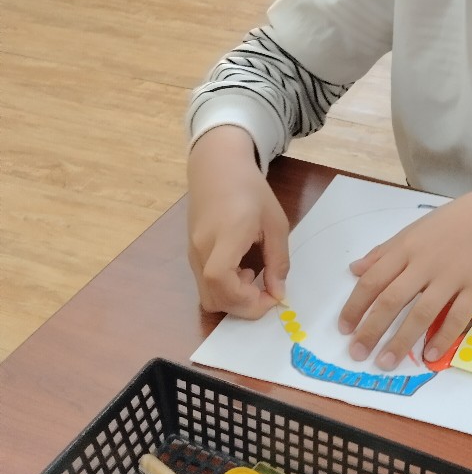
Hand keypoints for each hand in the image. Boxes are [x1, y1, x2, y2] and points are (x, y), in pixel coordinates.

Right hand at [187, 125, 289, 317]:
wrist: (217, 167)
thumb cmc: (250, 190)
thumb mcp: (275, 222)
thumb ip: (278, 260)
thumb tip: (278, 293)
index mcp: (226, 234)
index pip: (220, 278)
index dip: (245, 298)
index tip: (270, 296)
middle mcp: (202, 247)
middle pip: (213, 297)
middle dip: (244, 306)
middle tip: (267, 294)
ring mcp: (192, 252)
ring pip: (207, 296)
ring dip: (233, 299)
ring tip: (253, 276)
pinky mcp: (191, 253)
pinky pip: (204, 284)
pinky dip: (224, 289)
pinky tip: (240, 269)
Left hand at [339, 180, 471, 369]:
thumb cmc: (449, 224)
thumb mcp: (411, 231)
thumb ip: (383, 253)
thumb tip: (355, 271)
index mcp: (406, 248)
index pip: (373, 280)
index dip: (355, 306)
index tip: (344, 329)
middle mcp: (425, 264)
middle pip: (392, 300)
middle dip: (372, 330)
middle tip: (358, 353)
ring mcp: (451, 277)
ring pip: (421, 313)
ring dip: (401, 341)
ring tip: (386, 363)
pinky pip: (457, 318)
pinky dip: (442, 338)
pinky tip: (429, 356)